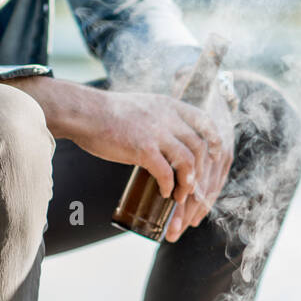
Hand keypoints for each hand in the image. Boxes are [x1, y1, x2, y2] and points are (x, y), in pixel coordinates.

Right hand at [68, 89, 228, 241]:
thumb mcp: (144, 107)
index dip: (214, 140)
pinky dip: (169, 186)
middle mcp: (167, 116)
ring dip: (188, 183)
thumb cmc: (108, 114)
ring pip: (187, 161)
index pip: (204, 121)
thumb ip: (160, 119)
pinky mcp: (142, 148)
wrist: (84, 113)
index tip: (216, 155)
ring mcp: (156, 132)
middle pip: (199, 147)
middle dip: (201, 171)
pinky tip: (165, 193)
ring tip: (181, 195)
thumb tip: (170, 141)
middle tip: (195, 187)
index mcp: (169, 105)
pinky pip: (166, 172)